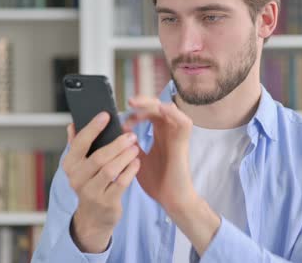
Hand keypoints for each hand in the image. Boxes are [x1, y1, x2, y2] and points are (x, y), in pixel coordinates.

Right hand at [62, 112, 140, 252]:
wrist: (93, 218)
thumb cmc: (90, 184)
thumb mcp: (80, 166)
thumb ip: (77, 145)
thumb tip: (72, 124)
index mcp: (70, 165)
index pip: (79, 143)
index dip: (93, 128)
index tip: (106, 115)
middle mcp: (77, 179)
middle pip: (98, 157)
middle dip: (116, 144)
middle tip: (131, 135)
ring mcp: (91, 192)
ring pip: (110, 170)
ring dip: (125, 157)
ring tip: (135, 147)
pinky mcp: (106, 203)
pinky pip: (121, 183)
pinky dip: (130, 171)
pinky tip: (137, 162)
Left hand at [124, 97, 220, 255]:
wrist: (171, 200)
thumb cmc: (157, 182)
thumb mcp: (137, 160)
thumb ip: (130, 146)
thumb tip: (117, 134)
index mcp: (160, 135)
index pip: (149, 114)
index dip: (135, 113)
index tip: (120, 122)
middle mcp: (169, 132)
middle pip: (158, 107)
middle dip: (143, 102)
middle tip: (128, 102)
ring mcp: (177, 136)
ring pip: (169, 109)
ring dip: (153, 104)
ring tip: (137, 103)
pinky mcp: (183, 143)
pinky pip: (184, 122)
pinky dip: (174, 113)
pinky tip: (160, 109)